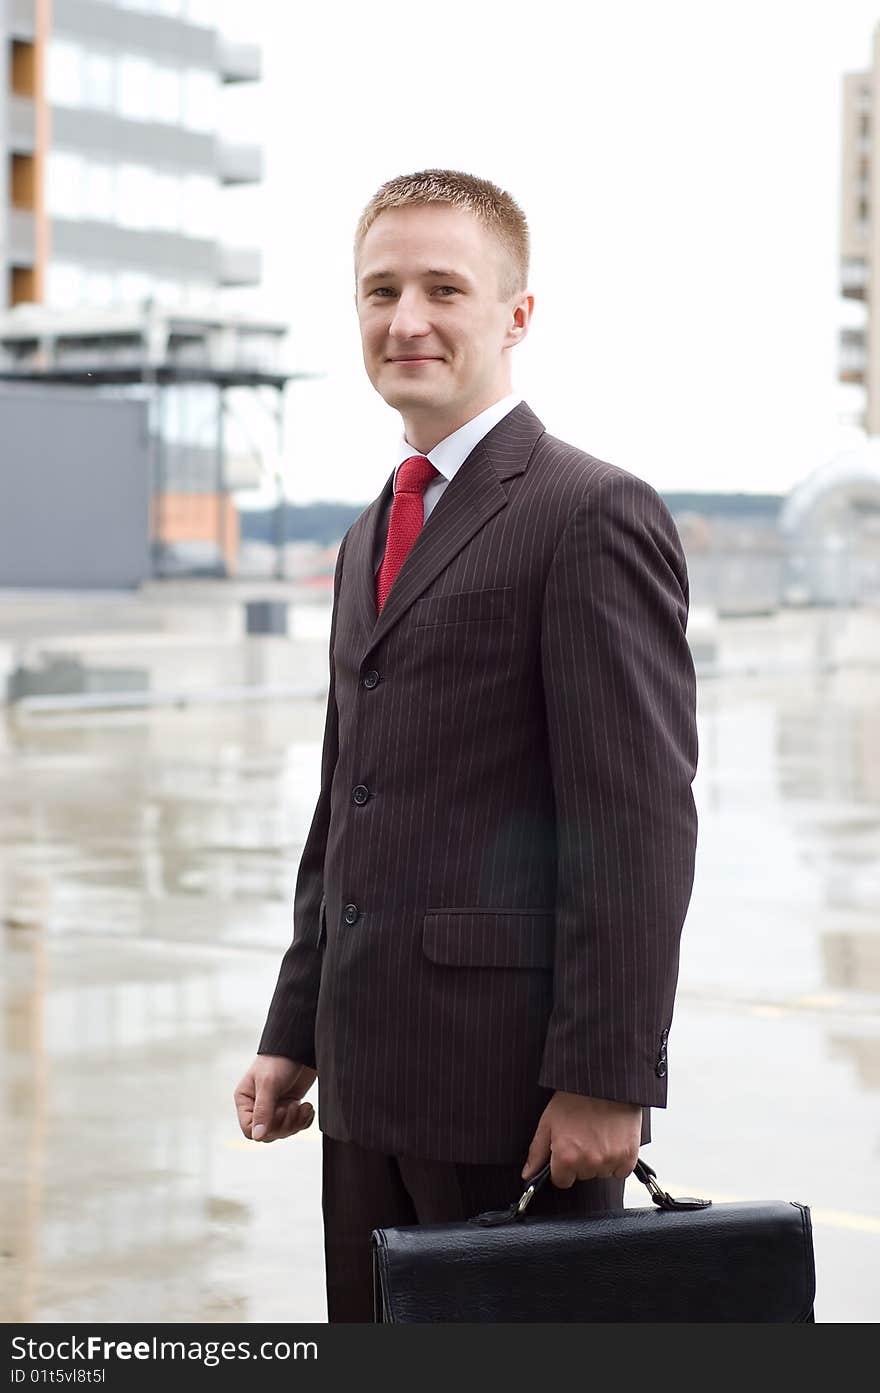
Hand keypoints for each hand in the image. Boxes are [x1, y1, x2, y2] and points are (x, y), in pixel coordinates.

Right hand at [233, 1055, 316, 1142]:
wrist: (300, 1046)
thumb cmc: (279, 1060)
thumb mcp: (268, 1083)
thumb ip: (263, 1110)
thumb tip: (257, 1136)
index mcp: (245, 1100)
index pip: (249, 1129)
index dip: (266, 1128)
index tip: (279, 1112)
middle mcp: (257, 1106)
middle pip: (268, 1133)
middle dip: (284, 1124)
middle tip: (293, 1107)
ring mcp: (275, 1107)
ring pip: (283, 1131)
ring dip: (295, 1122)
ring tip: (302, 1106)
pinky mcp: (290, 1106)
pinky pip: (296, 1126)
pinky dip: (304, 1120)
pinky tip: (307, 1107)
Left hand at [522, 1091, 641, 1187]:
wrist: (604, 1083)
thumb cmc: (576, 1097)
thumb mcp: (549, 1121)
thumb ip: (537, 1152)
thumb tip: (529, 1174)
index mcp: (566, 1157)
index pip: (562, 1181)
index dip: (562, 1166)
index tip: (567, 1152)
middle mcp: (588, 1162)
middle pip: (582, 1175)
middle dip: (581, 1160)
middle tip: (583, 1136)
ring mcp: (610, 1160)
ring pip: (601, 1173)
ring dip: (599, 1160)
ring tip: (597, 1134)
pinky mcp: (628, 1156)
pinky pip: (621, 1170)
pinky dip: (617, 1159)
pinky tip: (611, 1140)